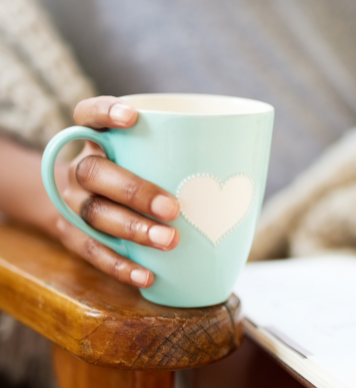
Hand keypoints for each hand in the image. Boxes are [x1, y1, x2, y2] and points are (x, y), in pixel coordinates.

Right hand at [49, 96, 180, 287]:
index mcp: (99, 140)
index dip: (105, 112)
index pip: (88, 115)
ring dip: (132, 229)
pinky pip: (90, 251)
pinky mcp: (71, 235)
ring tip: (169, 240)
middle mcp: (79, 168)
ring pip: (93, 213)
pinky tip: (147, 275)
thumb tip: (251, 171)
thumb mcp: (154, 159)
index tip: (133, 117)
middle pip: (93, 172)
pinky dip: (120, 265)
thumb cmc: (142, 176)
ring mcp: (72, 202)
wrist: (91, 205)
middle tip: (173, 208)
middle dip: (134, 190)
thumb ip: (184, 158)